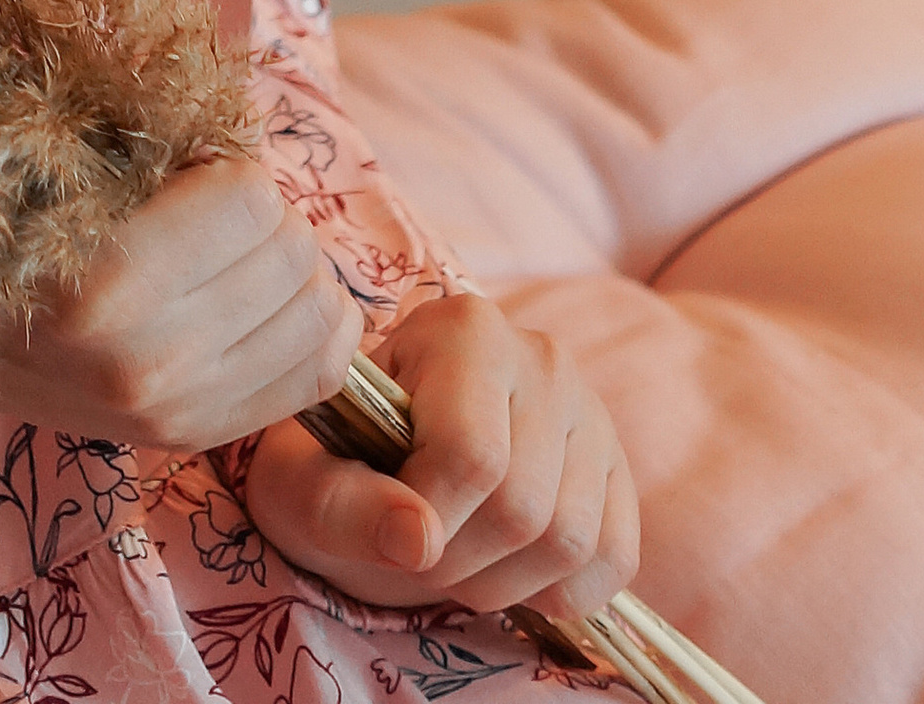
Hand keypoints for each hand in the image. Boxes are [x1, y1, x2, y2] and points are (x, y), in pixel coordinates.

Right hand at [0, 157, 360, 455]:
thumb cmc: (9, 223)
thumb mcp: (65, 162)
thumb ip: (152, 144)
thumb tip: (241, 126)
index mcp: (110, 283)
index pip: (251, 198)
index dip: (229, 168)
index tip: (192, 172)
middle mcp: (152, 360)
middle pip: (292, 252)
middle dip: (266, 216)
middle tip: (219, 214)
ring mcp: (178, 410)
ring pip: (319, 313)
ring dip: (293, 270)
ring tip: (240, 258)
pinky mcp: (196, 437)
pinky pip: (318, 373)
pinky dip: (314, 324)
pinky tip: (273, 302)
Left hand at [244, 292, 638, 622]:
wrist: (377, 463)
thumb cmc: (336, 464)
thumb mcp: (304, 481)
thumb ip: (344, 506)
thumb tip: (417, 540)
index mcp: (464, 331)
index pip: (471, 453)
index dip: (428, 522)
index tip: (390, 532)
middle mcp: (541, 357)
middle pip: (522, 507)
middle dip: (459, 563)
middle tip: (418, 551)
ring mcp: (590, 413)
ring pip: (572, 540)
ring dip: (505, 585)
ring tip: (458, 557)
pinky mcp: (619, 471)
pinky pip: (613, 559)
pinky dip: (560, 593)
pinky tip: (508, 569)